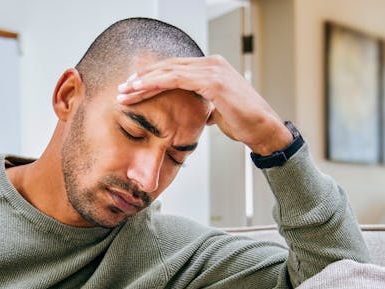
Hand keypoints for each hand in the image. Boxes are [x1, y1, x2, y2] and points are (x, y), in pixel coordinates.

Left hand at [116, 55, 292, 154]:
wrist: (263, 129)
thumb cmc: (243, 122)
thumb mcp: (218, 110)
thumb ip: (205, 104)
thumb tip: (197, 111)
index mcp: (212, 68)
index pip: (174, 69)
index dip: (151, 79)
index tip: (132, 90)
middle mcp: (212, 63)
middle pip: (168, 67)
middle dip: (141, 79)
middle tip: (121, 90)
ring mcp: (213, 69)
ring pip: (168, 71)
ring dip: (143, 82)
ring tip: (124, 92)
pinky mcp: (213, 81)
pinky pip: (177, 79)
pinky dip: (156, 84)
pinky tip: (141, 91)